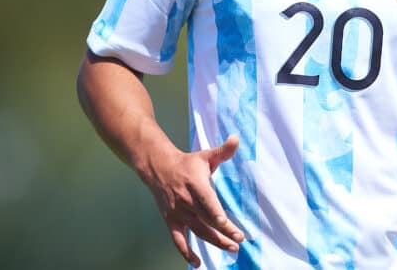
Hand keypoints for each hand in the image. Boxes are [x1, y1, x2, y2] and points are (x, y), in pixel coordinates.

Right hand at [143, 134, 244, 267]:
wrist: (158, 168)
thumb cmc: (187, 163)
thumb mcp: (205, 155)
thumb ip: (223, 151)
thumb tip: (236, 138)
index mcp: (195, 183)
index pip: (206, 200)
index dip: (214, 211)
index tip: (224, 221)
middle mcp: (186, 200)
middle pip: (205, 219)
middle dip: (223, 231)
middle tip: (239, 240)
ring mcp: (178, 212)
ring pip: (197, 231)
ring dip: (214, 241)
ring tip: (231, 248)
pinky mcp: (171, 221)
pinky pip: (178, 240)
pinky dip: (186, 252)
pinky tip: (197, 263)